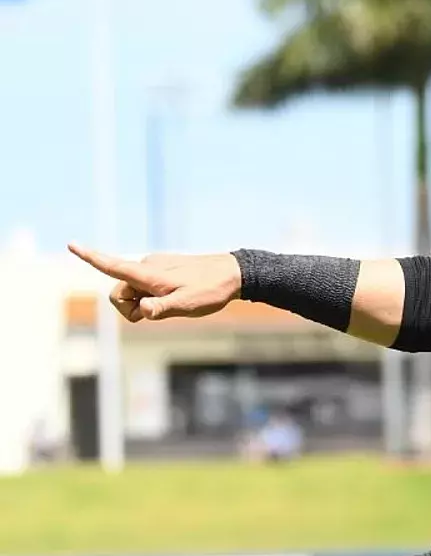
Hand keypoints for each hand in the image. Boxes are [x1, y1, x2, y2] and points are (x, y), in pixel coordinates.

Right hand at [67, 245, 241, 322]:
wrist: (234, 274)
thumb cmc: (211, 291)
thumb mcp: (187, 305)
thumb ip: (161, 309)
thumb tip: (142, 310)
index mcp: (148, 273)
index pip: (113, 265)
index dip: (91, 258)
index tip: (71, 244)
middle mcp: (147, 266)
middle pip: (119, 292)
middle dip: (130, 307)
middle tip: (160, 311)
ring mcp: (155, 266)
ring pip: (133, 291)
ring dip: (144, 303)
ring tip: (174, 302)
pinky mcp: (163, 269)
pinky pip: (146, 287)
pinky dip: (153, 296)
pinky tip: (178, 296)